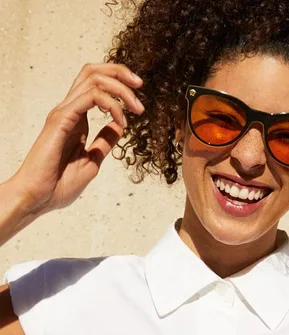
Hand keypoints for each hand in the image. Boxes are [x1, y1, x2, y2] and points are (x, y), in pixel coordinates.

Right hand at [9, 63, 144, 214]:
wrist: (38, 199)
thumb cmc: (58, 185)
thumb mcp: (92, 161)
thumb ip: (104, 142)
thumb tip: (119, 126)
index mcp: (76, 119)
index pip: (95, 86)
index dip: (119, 84)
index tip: (138, 100)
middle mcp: (69, 110)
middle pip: (93, 73)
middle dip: (120, 73)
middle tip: (140, 85)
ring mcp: (64, 113)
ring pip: (93, 79)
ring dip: (121, 89)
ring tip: (137, 108)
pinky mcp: (61, 119)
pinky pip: (91, 98)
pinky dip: (112, 105)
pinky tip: (121, 120)